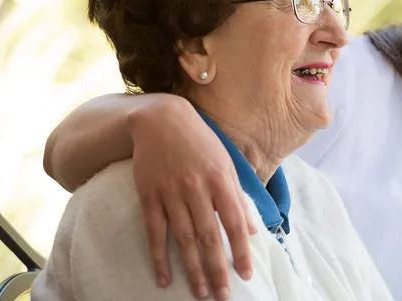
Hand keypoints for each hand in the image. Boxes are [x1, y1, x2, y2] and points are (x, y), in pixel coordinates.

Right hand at [128, 95, 258, 300]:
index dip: (242, 251)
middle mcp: (197, 188)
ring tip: (201, 294)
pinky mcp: (149, 196)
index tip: (246, 274)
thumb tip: (252, 230)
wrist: (160, 119)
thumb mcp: (226, 163)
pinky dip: (158, 258)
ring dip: (193, 270)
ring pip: (183, 240)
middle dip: (218, 269)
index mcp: (220, 180)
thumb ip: (238, 197)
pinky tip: (164, 278)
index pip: (235, 223)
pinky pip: (154, 233)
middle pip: (210, 237)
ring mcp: (171, 193)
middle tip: (223, 296)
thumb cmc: (200, 141)